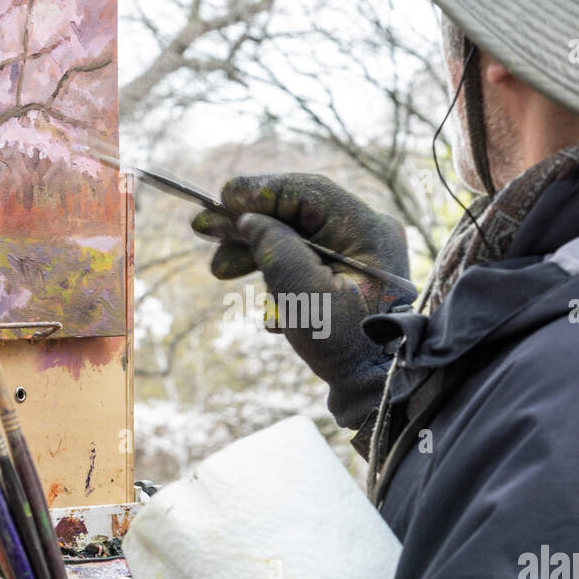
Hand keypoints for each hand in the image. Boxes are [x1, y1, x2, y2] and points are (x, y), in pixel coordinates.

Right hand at [192, 174, 413, 431]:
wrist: (373, 387)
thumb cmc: (345, 346)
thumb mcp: (304, 297)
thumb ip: (275, 249)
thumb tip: (249, 219)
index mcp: (368, 231)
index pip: (308, 191)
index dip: (261, 191)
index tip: (222, 199)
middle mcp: (367, 232)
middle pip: (297, 212)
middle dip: (249, 224)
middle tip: (205, 230)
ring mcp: (359, 251)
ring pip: (296, 233)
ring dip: (256, 249)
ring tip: (221, 269)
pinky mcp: (347, 269)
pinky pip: (304, 254)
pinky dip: (276, 268)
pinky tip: (261, 294)